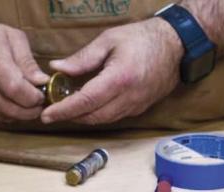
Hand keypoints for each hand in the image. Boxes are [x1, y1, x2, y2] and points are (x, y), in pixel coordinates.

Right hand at [0, 20, 48, 123]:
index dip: (32, 97)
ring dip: (17, 115)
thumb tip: (42, 81)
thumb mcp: (11, 37)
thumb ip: (28, 61)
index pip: (15, 88)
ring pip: (1, 118)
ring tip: (24, 104)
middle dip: (29, 110)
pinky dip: (3, 117)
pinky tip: (8, 106)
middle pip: (9, 108)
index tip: (41, 95)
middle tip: (37, 105)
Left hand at [40, 18, 183, 124]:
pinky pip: (113, 117)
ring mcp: (135, 106)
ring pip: (102, 120)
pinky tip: (87, 106)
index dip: (64, 110)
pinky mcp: (139, 108)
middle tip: (52, 111)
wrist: (176, 45)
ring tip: (66, 108)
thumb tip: (57, 68)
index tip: (47, 115)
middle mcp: (128, 97)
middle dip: (70, 116)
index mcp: (119, 79)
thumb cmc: (142, 38)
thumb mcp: (109, 40)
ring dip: (82, 117)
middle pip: (92, 116)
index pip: (85, 101)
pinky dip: (96, 115)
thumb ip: (82, 58)